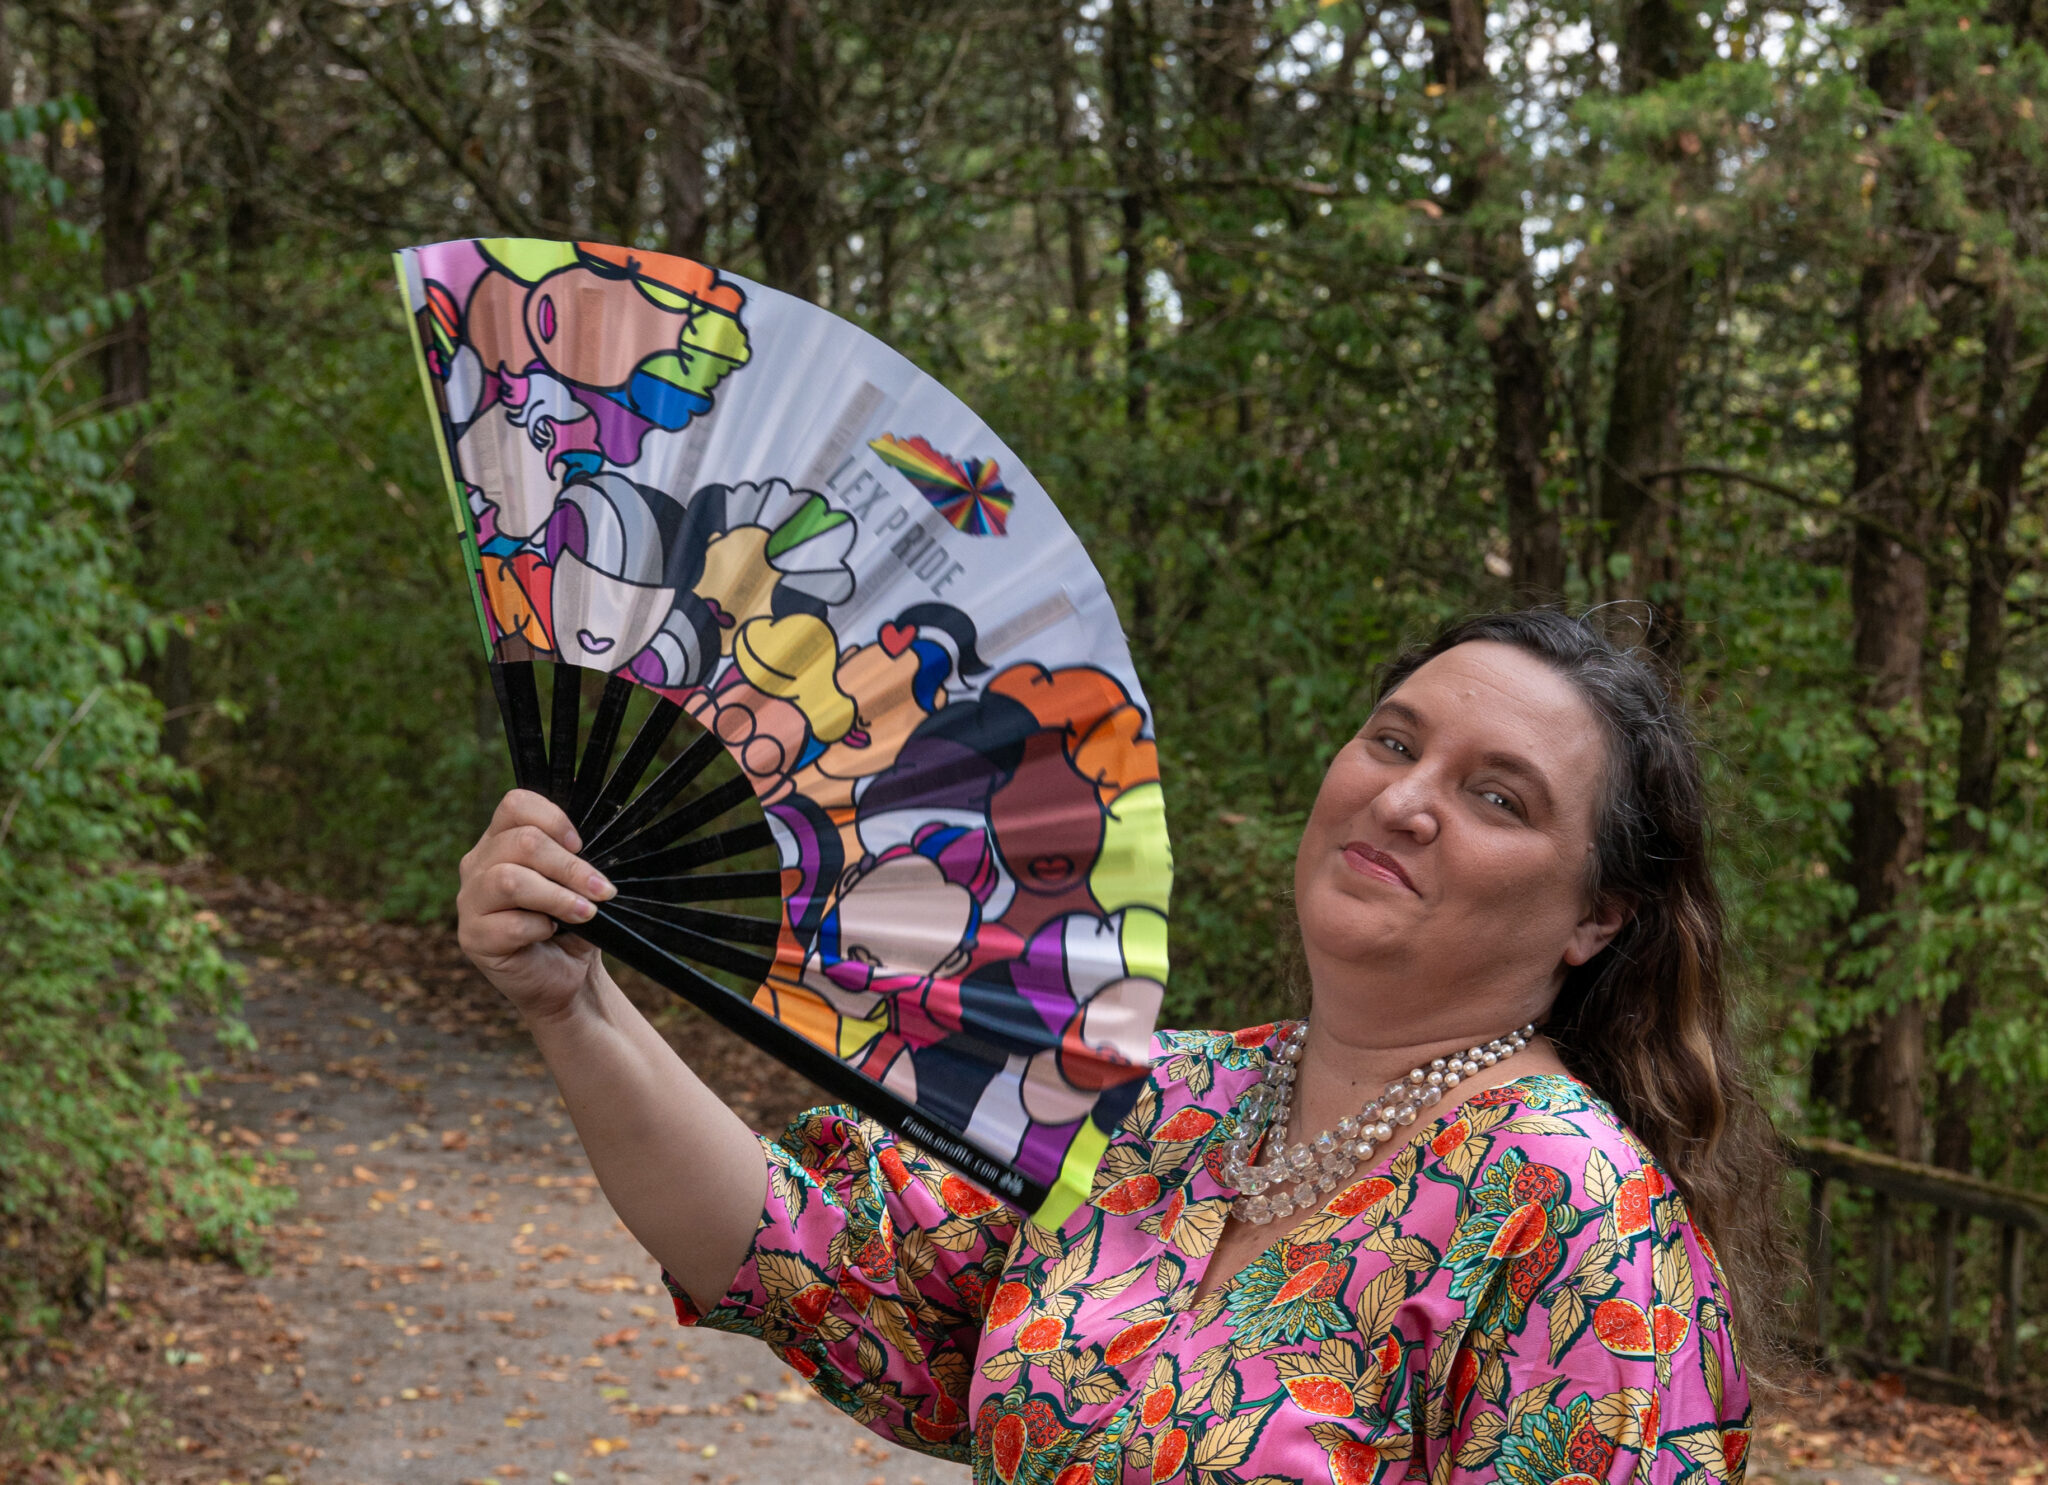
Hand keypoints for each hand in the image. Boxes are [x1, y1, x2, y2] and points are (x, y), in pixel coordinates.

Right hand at [457, 789, 616, 1022]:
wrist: (568, 976)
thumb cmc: (572, 924)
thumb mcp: (579, 883)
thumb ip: (577, 854)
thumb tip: (596, 827)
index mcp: (501, 840)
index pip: (515, 804)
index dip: (553, 818)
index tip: (582, 845)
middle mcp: (478, 864)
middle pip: (521, 842)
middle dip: (570, 866)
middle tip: (602, 889)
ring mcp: (470, 901)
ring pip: (509, 880)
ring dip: (557, 895)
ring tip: (587, 912)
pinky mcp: (472, 937)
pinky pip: (508, 924)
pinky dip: (540, 927)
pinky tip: (551, 934)